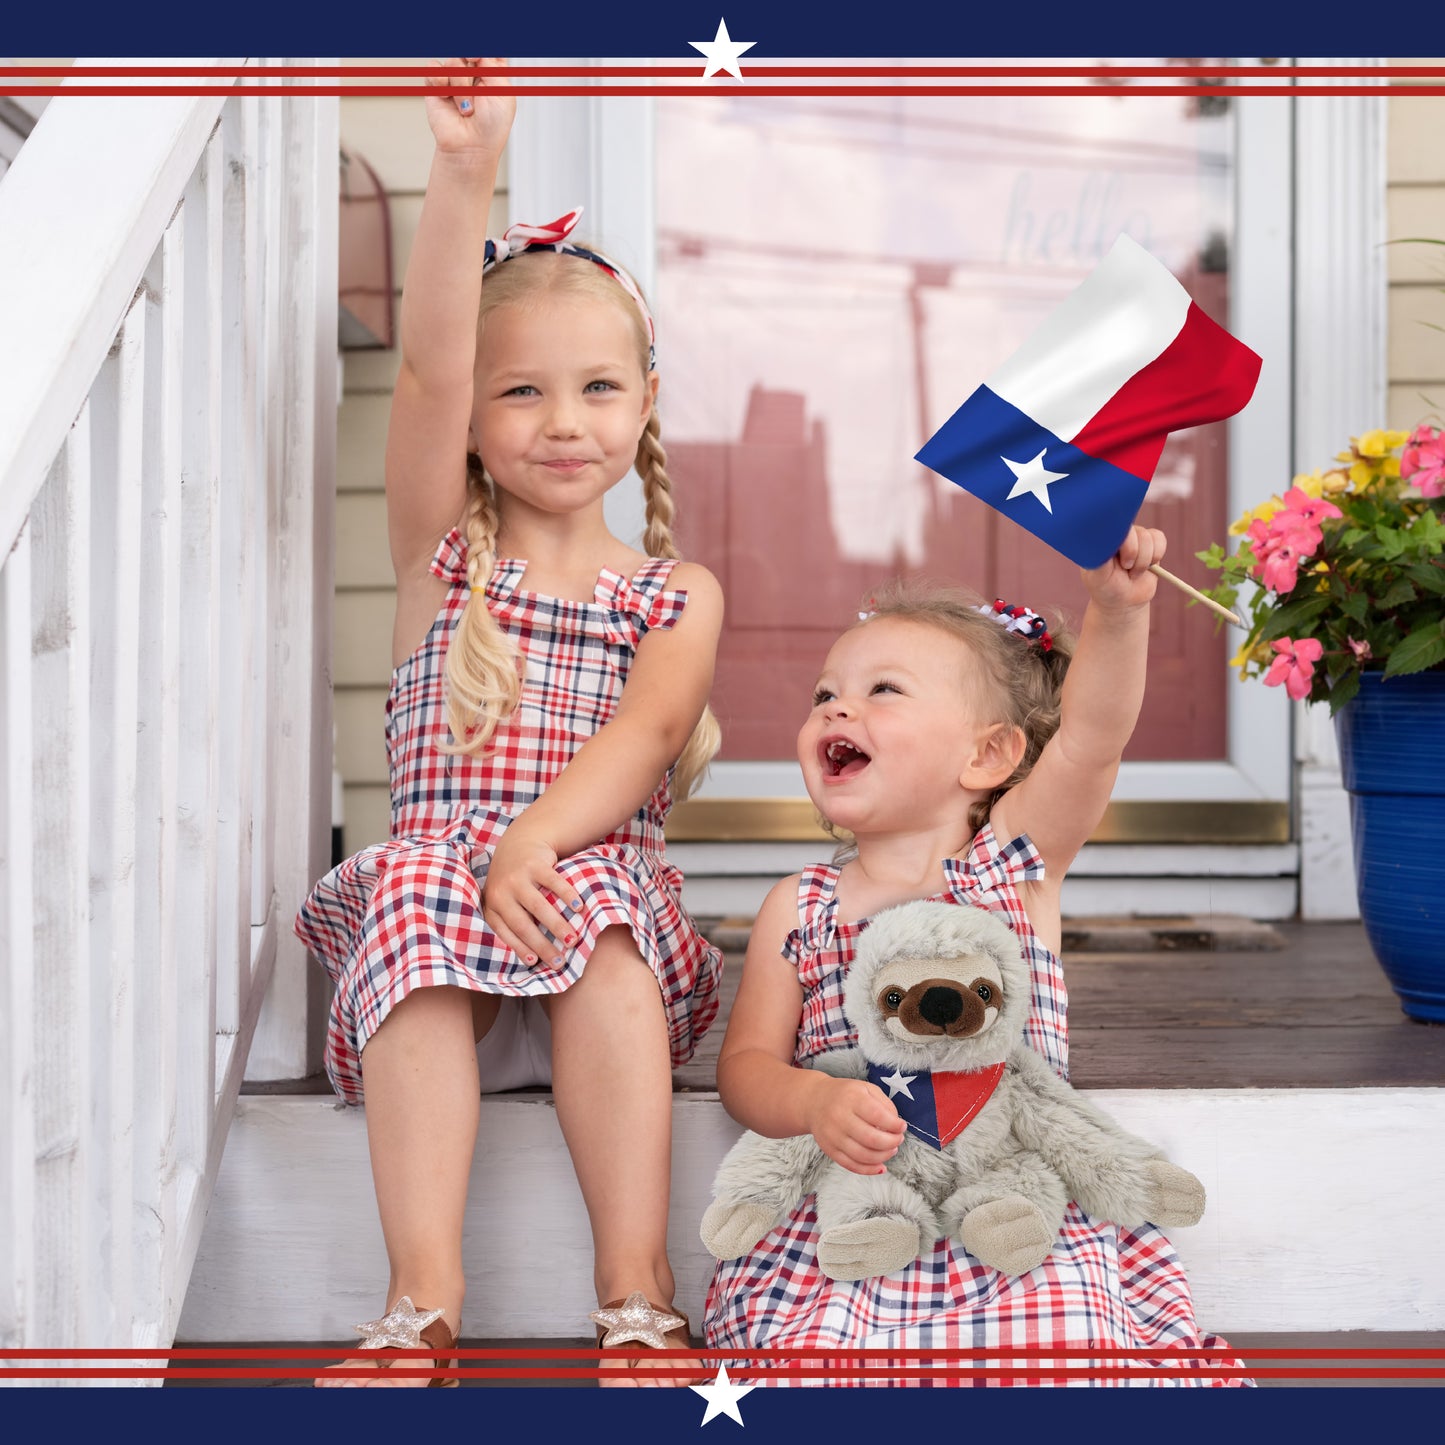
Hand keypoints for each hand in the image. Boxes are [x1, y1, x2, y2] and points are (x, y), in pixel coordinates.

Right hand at [424, 57, 515, 158]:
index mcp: (493, 73)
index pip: (488, 50)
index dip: (484, 50)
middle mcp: (474, 73)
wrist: (471, 148)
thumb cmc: (491, 127)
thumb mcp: (504, 93)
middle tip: (475, 72)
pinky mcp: (436, 86)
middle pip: (469, 51)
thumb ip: (493, 66)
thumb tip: (475, 52)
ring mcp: (454, 78)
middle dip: (472, 58)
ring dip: (461, 86)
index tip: (481, 57)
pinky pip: (433, 68)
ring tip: (466, 108)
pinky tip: (446, 96)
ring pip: (454, 62)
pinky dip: (440, 81)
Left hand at [482, 826, 582, 967]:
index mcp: (492, 905)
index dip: (520, 949)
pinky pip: (553, 882)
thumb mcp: (504, 900)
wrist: (518, 843)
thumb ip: (511, 922)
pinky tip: (579, 908)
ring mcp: (517, 877)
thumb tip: (531, 960)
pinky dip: (567, 896)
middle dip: (542, 945)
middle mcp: (501, 892)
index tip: (535, 963)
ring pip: (538, 906)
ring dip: (557, 925)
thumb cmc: (514, 882)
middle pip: (522, 924)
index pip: (506, 933)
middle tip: (559, 961)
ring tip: (572, 940)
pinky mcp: (534, 864)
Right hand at [807, 1075, 906, 1175]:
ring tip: (891, 1149)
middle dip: (892, 1142)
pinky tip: (881, 1166)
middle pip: (871, 1138)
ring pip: (862, 1155)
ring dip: (883, 1156)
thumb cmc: (845, 1095)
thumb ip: (884, 1104)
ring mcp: (833, 1136)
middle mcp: (840, 1117)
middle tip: (899, 1139)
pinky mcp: (829, 1150)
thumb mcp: (866, 1089)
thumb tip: (896, 1125)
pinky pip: (851, 1165)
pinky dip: (869, 1170)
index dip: (894, 1124)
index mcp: (851, 1099)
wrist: (814, 1101)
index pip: (877, 1115)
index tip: (902, 1126)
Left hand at [1081, 524, 1166, 610]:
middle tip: (1125, 567)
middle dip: (1132, 553)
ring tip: (1132, 571)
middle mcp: (1118, 532)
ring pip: (1147, 537)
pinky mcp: (1151, 542)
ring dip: (1143, 561)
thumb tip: (1106, 537)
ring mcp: (1134, 536)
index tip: (1120, 559)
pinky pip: (1159, 539)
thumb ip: (1100, 556)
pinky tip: (1146, 566)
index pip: (1112, 524)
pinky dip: (1155, 556)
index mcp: (1101, 537)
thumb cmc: (1106, 587)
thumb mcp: (1097, 575)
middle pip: (1133, 530)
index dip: (1121, 541)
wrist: (1124, 601)